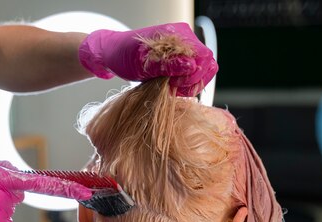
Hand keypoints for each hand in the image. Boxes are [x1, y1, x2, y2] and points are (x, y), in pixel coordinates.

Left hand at [78, 22, 217, 96]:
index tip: (176, 83)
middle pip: (207, 64)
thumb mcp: (143, 64)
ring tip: (170, 86)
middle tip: (173, 86)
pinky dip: (185, 84)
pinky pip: (194, 74)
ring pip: (202, 71)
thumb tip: (191, 65)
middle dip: (193, 80)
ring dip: (189, 84)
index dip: (194, 74)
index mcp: (177, 34)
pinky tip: (171, 85)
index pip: (204, 56)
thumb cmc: (124, 56)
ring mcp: (184, 49)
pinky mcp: (180, 59)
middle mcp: (184, 39)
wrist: (114, 54)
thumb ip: (168, 64)